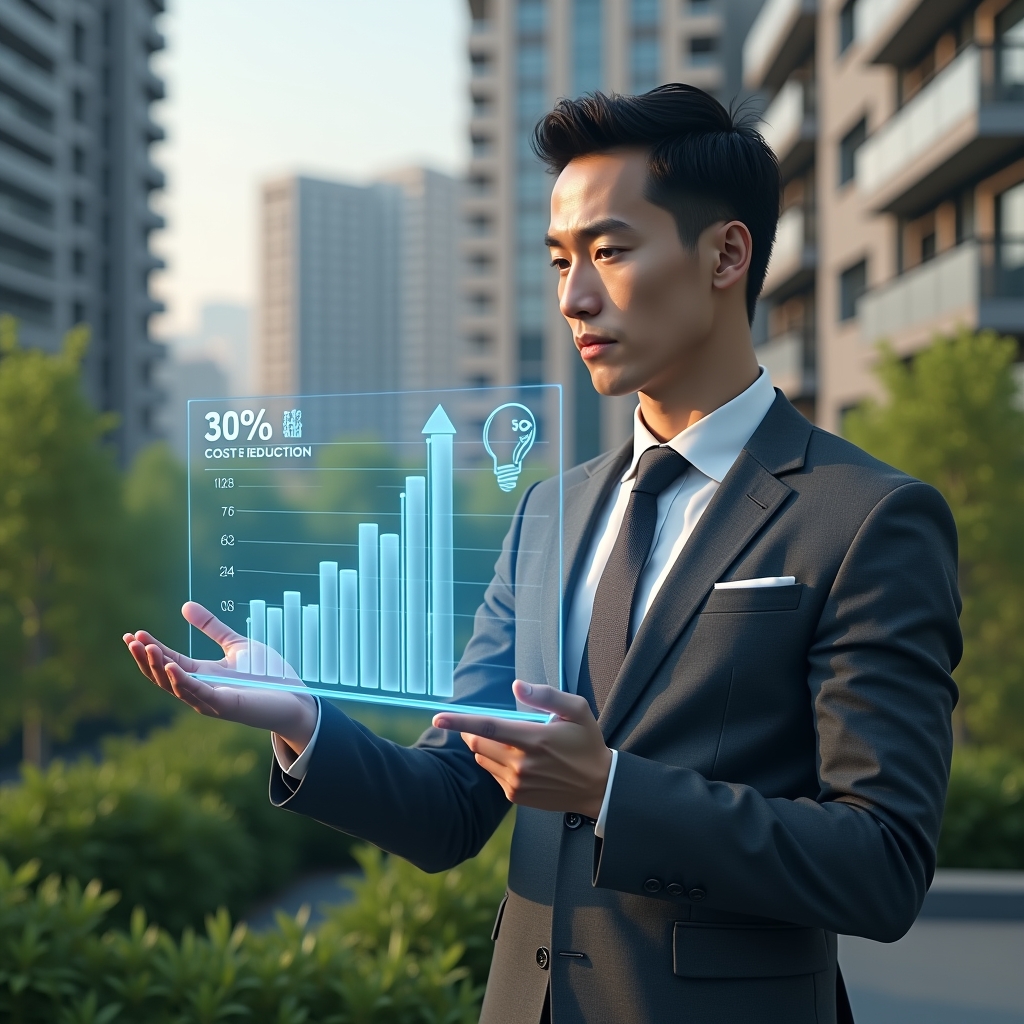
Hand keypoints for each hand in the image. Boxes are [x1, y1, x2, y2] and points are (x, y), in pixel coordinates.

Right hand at [123, 601, 317, 755]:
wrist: (295, 696)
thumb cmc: (266, 674)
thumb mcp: (235, 644)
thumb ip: (211, 627)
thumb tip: (185, 605)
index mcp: (202, 674)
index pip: (168, 661)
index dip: (150, 649)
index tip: (132, 634)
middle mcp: (201, 690)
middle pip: (164, 676)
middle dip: (146, 659)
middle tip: (131, 640)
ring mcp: (211, 700)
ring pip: (176, 686)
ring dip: (159, 668)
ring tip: (145, 648)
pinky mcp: (226, 705)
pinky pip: (199, 694)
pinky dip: (183, 682)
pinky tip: (172, 667)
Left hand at [432, 680, 611, 817]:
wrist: (599, 787)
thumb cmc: (587, 744)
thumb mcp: (577, 710)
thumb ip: (546, 695)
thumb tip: (517, 686)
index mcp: (534, 740)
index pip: (488, 728)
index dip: (459, 722)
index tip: (438, 717)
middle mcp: (521, 764)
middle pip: (478, 744)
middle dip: (472, 731)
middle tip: (487, 723)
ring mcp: (517, 783)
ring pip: (483, 759)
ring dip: (485, 746)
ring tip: (512, 741)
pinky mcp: (516, 796)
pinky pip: (493, 774)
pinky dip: (497, 762)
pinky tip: (520, 759)